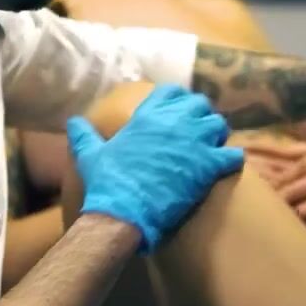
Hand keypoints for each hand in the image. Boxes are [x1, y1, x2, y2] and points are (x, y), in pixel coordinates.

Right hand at [66, 85, 245, 251]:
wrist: (124, 212)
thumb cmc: (107, 183)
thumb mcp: (90, 155)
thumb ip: (84, 135)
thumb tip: (73, 122)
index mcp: (147, 116)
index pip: (171, 92)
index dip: (178, 101)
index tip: (180, 112)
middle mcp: (174, 122)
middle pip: (200, 104)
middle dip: (200, 115)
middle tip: (198, 131)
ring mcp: (194, 142)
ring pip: (218, 124)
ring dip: (217, 133)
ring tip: (214, 146)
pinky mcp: (208, 165)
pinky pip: (232, 153)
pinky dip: (232, 158)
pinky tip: (227, 164)